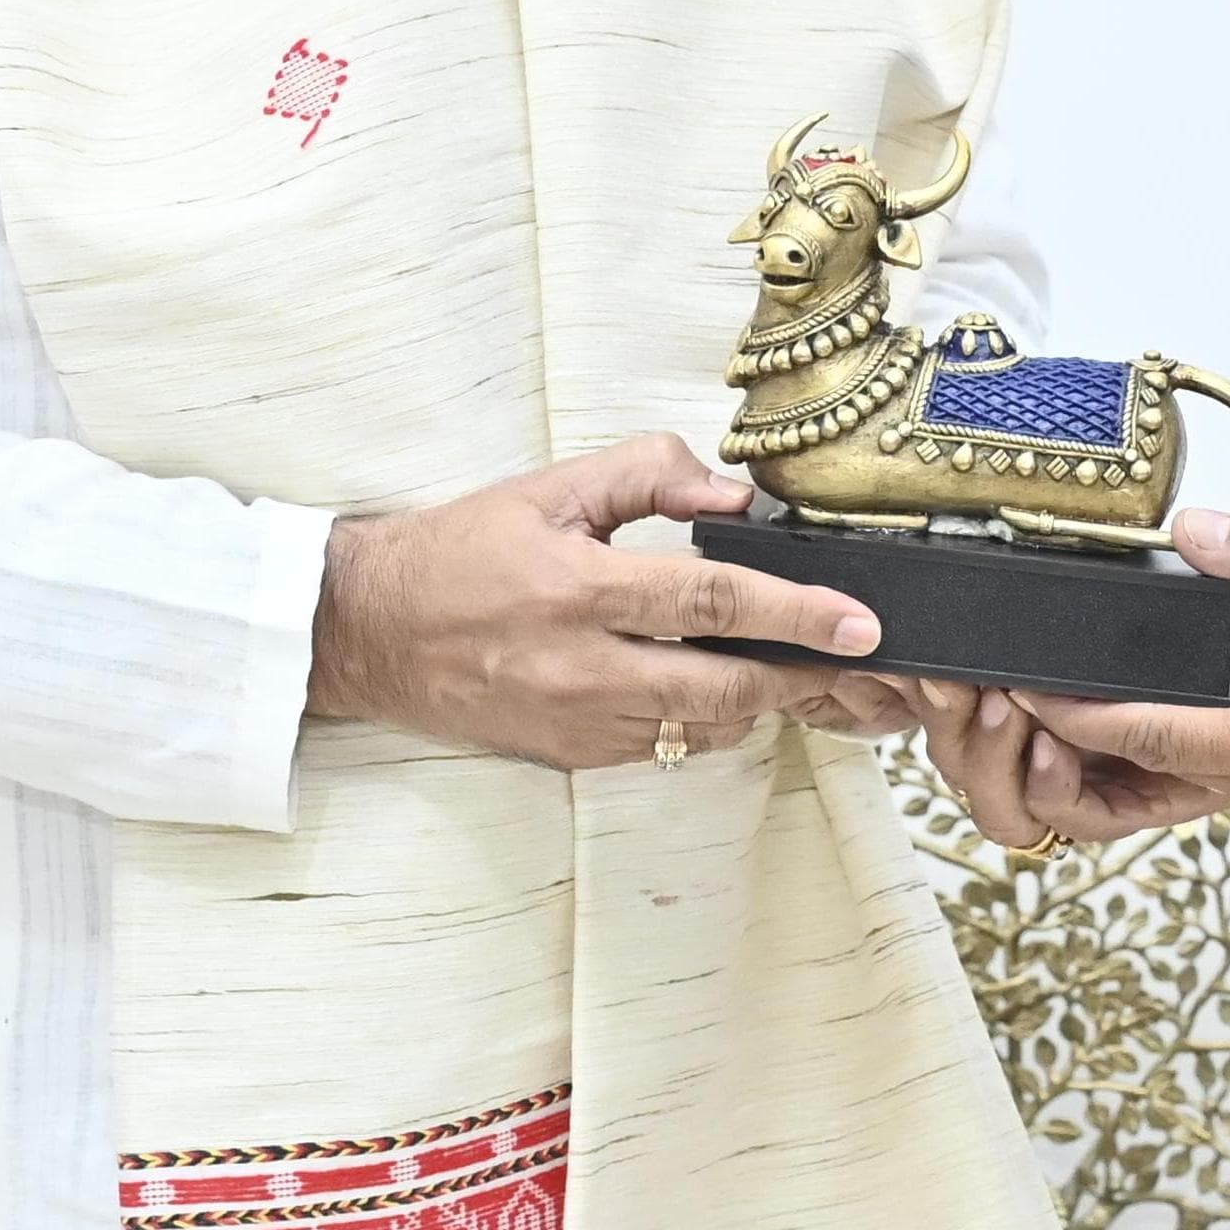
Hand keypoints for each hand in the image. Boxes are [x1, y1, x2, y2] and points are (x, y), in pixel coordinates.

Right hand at [308, 434, 893, 769]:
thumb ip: (647, 474)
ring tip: (784, 664)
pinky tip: (712, 684)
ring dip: (754, 699)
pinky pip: (661, 747)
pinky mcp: (568, 755)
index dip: (796, 612)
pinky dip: (701, 719)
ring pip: (700, 726)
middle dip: (799, 675)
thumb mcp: (551, 488)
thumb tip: (731, 494)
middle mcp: (582, 667)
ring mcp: (576, 722)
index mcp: (580, 590)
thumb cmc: (462, 551)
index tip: (858, 623)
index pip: (713, 600)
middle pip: (724, 685)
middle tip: (847, 657)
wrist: (370, 629)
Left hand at [1007, 511, 1229, 836]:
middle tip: (1020, 713)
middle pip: (1151, 793)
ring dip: (1125, 764)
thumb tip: (1192, 532)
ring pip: (1186, 792)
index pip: (1151, 741)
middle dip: (1077, 764)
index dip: (1076, 717)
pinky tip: (1156, 708)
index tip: (1018, 690)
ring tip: (1066, 711)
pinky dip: (1178, 753)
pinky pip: (1228, 779)